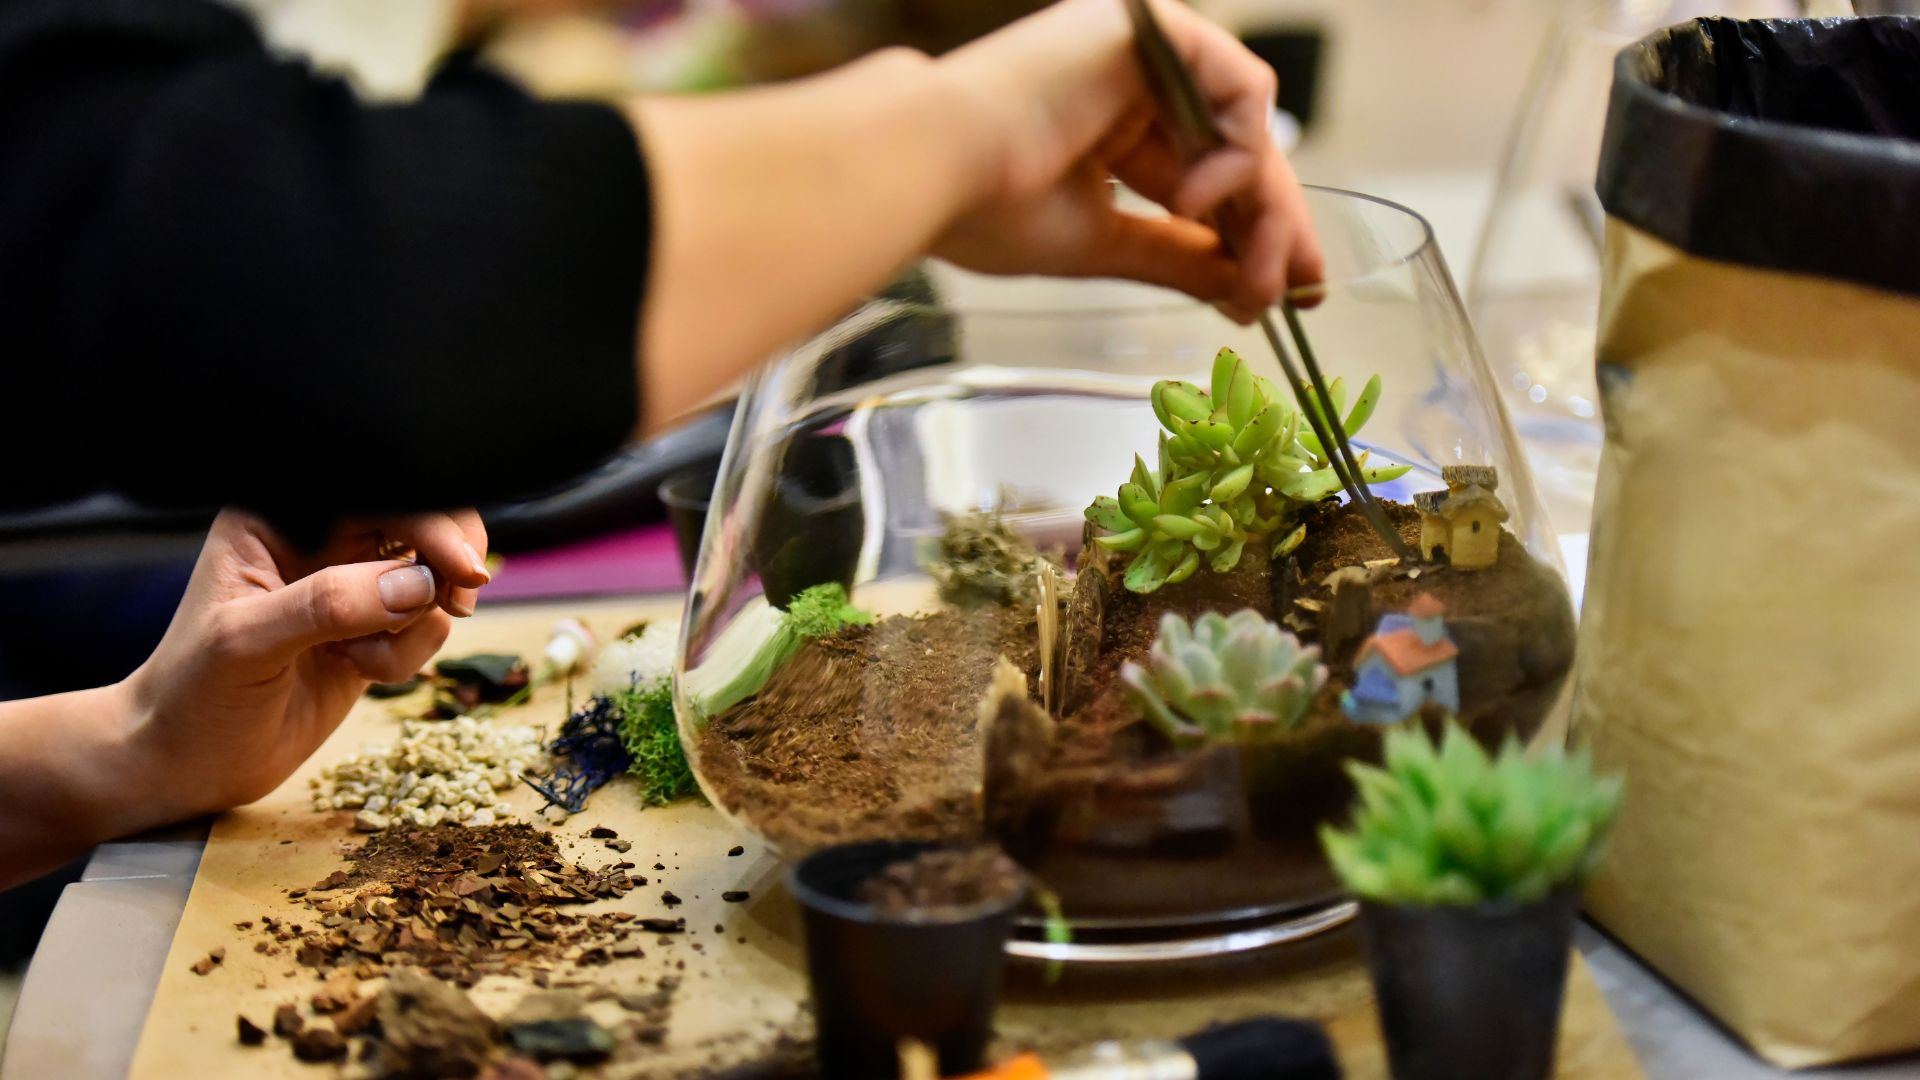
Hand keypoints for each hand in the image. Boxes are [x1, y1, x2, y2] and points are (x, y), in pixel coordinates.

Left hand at [119, 509, 491, 817]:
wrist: (188, 763)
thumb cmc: (192, 694)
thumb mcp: (246, 642)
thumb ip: (327, 604)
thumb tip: (416, 585)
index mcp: (279, 515)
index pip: (375, 491)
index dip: (428, 519)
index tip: (459, 569)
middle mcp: (320, 540)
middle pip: (422, 519)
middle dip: (445, 561)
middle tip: (456, 602)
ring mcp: (351, 585)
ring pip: (432, 577)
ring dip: (418, 622)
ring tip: (364, 657)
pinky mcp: (373, 628)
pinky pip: (426, 624)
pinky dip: (410, 652)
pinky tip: (361, 669)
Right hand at [932, 0, 1321, 321]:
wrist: (937, 165)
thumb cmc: (988, 207)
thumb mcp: (1102, 244)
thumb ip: (1175, 257)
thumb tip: (1238, 284)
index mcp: (1110, 126)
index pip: (1202, 177)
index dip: (1248, 234)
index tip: (1284, 292)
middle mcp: (1132, 81)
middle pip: (1233, 152)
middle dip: (1271, 227)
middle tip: (1296, 289)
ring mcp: (1144, 49)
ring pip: (1243, 127)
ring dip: (1259, 207)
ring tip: (1245, 269)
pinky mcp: (1155, 26)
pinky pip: (1240, 87)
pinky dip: (1238, 152)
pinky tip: (1198, 199)